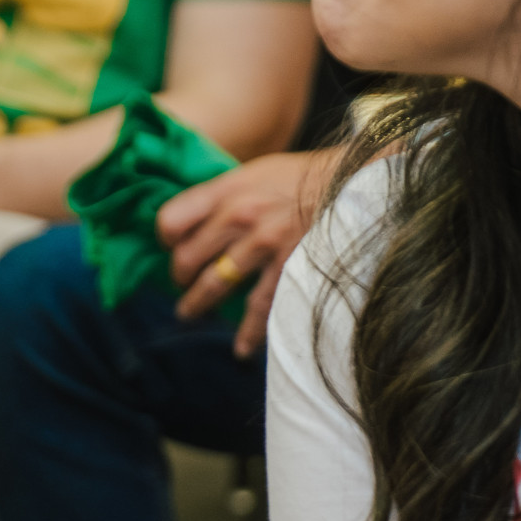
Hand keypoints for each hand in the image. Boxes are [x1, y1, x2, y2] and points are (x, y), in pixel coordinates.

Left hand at [156, 148, 335, 357]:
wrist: (355, 180)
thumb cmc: (304, 177)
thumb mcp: (257, 172)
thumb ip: (225, 195)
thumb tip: (198, 221)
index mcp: (227, 189)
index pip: (171, 220)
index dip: (165, 238)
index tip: (170, 247)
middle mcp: (239, 215)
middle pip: (186, 257)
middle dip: (179, 277)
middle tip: (182, 284)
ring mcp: (263, 244)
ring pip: (214, 285)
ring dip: (197, 305)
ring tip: (189, 314)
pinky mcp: (289, 267)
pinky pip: (259, 308)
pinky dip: (249, 333)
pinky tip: (242, 348)